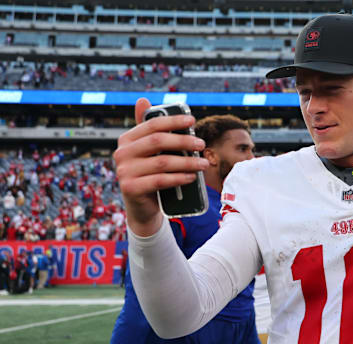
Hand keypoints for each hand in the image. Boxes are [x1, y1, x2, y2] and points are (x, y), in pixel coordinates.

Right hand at [113, 98, 207, 236]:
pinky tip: (192, 177)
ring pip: (162, 162)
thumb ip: (150, 130)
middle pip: (158, 141)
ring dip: (187, 162)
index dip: (173, 121)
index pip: (151, 124)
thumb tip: (143, 100)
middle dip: (183, 141)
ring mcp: (124, 171)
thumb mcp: (150, 152)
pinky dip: (179, 178)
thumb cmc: (150, 175)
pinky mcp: (130, 188)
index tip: (193, 120)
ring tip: (203, 164)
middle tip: (202, 144)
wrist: (142, 208)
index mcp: (126, 140)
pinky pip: (160, 180)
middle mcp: (121, 153)